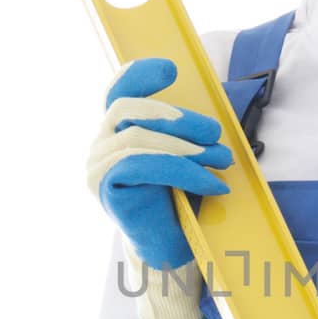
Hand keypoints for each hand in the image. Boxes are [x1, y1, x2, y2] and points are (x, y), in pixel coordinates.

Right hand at [86, 57, 233, 270]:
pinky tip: (211, 184)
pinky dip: (182, 170)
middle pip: (127, 110)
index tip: (170, 69)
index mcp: (116, 133)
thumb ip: (182, 131)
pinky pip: (142, 164)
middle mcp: (99, 145)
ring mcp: (96, 165)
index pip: (118, 94)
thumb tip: (210, 112)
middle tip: (215, 133)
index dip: (138, 75)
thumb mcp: (184, 156)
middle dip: (177, 117)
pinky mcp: (104, 186)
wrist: (169, 249)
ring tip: (221, 160)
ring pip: (137, 137)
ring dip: (186, 147)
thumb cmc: (179, 200)